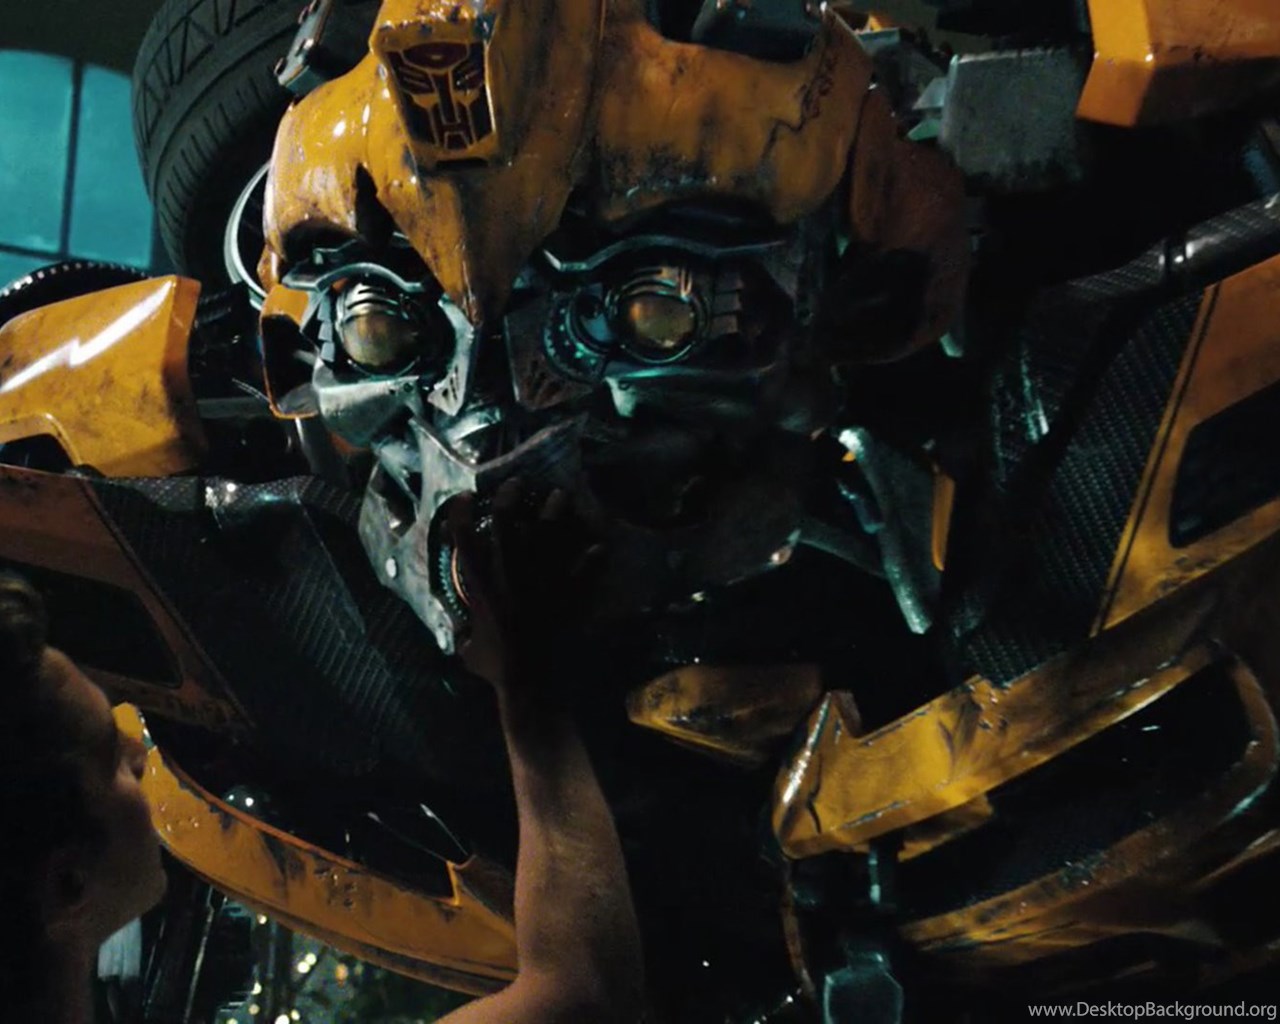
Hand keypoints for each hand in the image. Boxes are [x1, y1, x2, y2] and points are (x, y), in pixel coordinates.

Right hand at [444, 480, 594, 695]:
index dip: (460, 518)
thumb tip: (459, 633)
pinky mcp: (563, 597)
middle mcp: (509, 579)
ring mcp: (538, 584)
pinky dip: (591, 562)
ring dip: (553, 515)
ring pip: (545, 539)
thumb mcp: (468, 652)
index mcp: (482, 590)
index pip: (465, 545)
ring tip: (560, 496)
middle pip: (506, 529)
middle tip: (516, 483)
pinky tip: (600, 549)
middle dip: (509, 501)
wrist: (528, 681)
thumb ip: (463, 636)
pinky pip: (581, 573)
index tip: (463, 497)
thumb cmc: (495, 668)